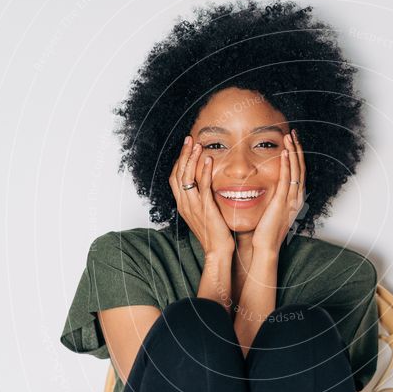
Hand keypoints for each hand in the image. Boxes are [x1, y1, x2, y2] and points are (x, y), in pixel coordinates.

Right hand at [168, 136, 234, 256]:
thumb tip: (205, 188)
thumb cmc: (214, 235)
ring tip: (197, 144)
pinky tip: (208, 158)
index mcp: (183, 205)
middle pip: (177, 173)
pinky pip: (202, 186)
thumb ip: (201, 200)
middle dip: (183, 154)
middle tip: (188, 139)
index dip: (179, 161)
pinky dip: (204, 171)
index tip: (185, 148)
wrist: (217, 252)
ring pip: (187, 176)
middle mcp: (184, 204)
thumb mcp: (203, 215)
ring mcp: (193, 206)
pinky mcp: (205, 208)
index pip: (175, 178)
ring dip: (191, 158)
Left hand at [251, 128, 305, 251]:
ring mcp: (291, 199)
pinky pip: (287, 179)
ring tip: (290, 137)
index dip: (296, 157)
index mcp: (294, 199)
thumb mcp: (271, 211)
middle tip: (294, 134)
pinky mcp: (282, 201)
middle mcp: (296, 197)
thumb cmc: (265, 232)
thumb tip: (266, 188)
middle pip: (301, 168)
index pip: (298, 173)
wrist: (266, 247)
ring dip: (293, 152)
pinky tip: (285, 152)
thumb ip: (272, 198)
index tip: (292, 143)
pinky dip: (287, 164)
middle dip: (297, 149)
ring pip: (296, 170)